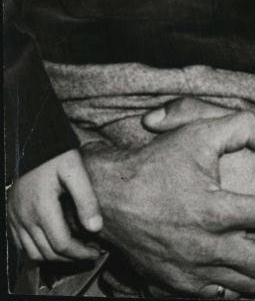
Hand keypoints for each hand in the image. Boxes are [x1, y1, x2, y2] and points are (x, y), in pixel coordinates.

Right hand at [6, 148, 103, 262]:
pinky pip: (21, 245)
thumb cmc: (57, 156)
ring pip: (33, 253)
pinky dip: (38, 251)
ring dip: (54, 257)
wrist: (33, 145)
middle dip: (71, 257)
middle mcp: (25, 218)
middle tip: (89, 253)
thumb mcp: (76, 170)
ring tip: (75, 251)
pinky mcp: (11, 217)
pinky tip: (54, 244)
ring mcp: (15, 219)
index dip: (80, 253)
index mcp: (42, 208)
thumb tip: (96, 227)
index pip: (62, 244)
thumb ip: (86, 199)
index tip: (96, 252)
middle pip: (48, 252)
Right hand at [84, 111, 254, 296]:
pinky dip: (239, 283)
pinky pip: (220, 295)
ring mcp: (192, 272)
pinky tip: (244, 263)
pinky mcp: (178, 285)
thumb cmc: (157, 162)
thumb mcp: (200, 131)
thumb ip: (245, 127)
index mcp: (217, 210)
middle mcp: (207, 247)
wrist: (108, 199)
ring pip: (248, 285)